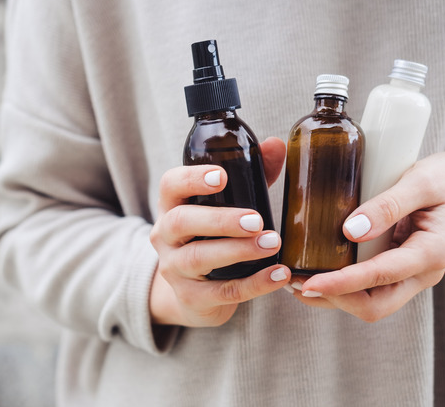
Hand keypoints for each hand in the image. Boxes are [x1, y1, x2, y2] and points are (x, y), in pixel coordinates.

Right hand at [149, 137, 290, 327]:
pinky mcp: (191, 298)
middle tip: (256, 220)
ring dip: (238, 251)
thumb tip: (276, 145)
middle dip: (219, 219)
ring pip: (198, 258)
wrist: (195, 294)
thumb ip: (251, 175)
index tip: (222, 177)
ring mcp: (174, 269)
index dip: (193, 179)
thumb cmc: (212, 237)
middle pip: (181, 222)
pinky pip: (222, 291)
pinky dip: (254, 284)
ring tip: (272, 244)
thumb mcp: (226, 205)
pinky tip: (278, 274)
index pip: (171, 185)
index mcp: (172, 206)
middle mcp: (165, 236)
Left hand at [289, 152, 444, 321]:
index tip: (308, 283)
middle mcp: (422, 273)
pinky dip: (342, 286)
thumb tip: (350, 230)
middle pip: (375, 306)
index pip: (380, 278)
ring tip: (296, 280)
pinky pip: (370, 288)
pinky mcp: (400, 269)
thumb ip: (388, 204)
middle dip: (333, 299)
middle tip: (294, 283)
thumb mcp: (422, 180)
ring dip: (333, 297)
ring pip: (370, 302)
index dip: (342, 284)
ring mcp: (411, 275)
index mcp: (432, 253)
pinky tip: (316, 271)